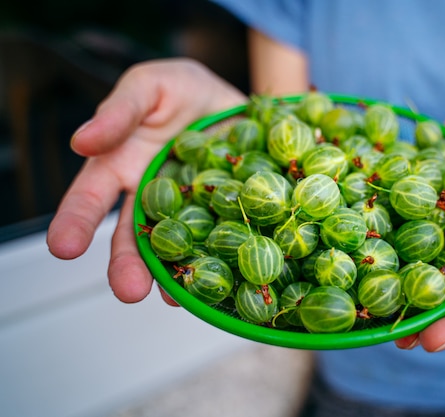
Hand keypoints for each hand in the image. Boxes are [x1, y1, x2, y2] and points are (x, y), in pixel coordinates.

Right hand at [46, 58, 245, 303]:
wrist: (233, 103)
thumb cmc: (181, 91)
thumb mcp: (150, 86)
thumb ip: (120, 112)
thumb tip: (82, 141)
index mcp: (121, 168)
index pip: (91, 199)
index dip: (76, 222)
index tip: (63, 247)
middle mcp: (150, 199)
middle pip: (132, 237)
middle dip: (127, 265)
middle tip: (127, 291)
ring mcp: (188, 212)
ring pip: (175, 249)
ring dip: (172, 274)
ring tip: (173, 297)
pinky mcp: (225, 216)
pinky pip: (220, 242)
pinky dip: (218, 261)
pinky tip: (218, 281)